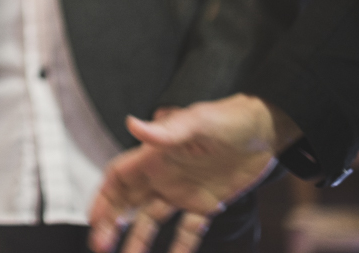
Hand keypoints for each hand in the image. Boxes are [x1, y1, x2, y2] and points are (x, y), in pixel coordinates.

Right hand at [88, 94, 299, 252]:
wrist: (266, 130)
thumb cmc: (229, 118)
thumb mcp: (197, 122)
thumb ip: (165, 130)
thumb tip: (132, 123)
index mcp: (155, 156)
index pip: (119, 177)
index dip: (103, 196)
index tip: (93, 218)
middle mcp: (164, 175)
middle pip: (129, 201)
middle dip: (111, 222)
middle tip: (101, 246)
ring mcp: (184, 191)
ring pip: (153, 219)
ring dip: (139, 239)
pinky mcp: (207, 203)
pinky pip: (189, 230)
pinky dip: (181, 247)